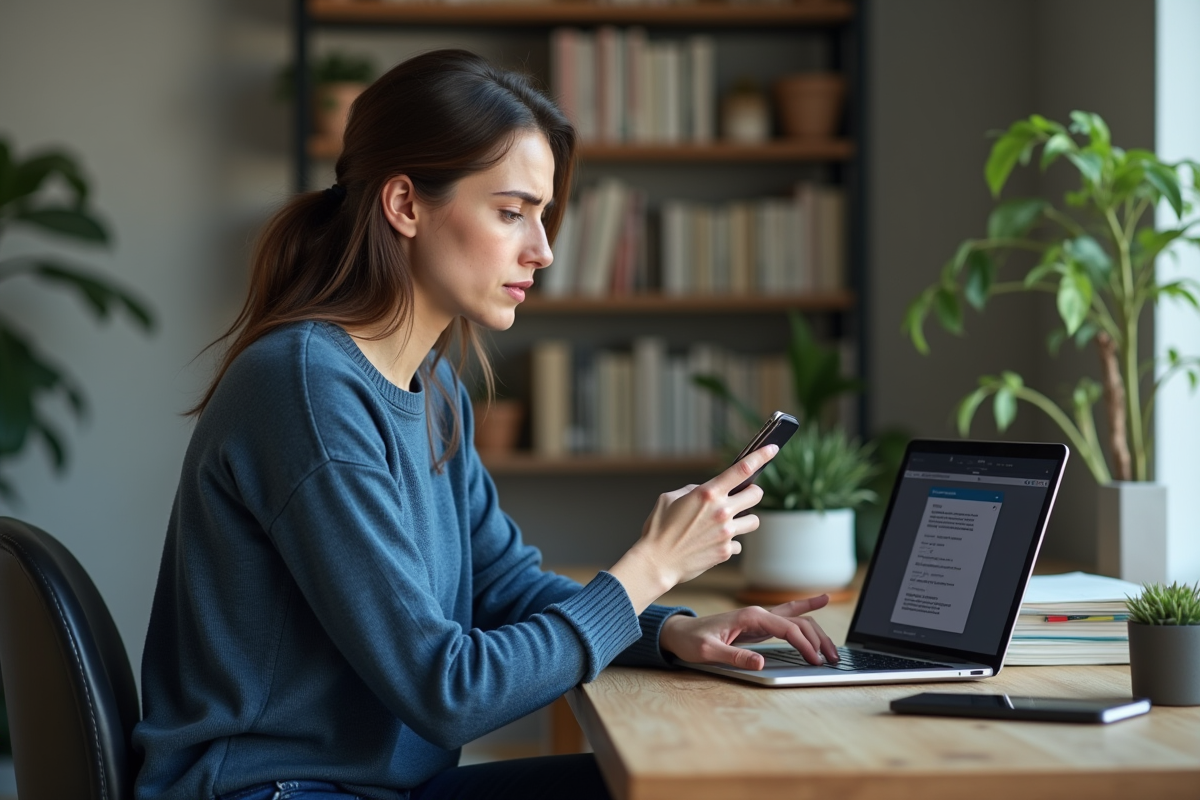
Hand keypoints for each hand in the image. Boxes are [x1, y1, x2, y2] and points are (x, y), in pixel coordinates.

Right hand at [608, 444, 778, 612]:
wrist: (656, 562)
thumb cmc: (659, 528)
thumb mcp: (670, 499)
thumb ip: (694, 491)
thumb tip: (708, 492)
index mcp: (708, 494)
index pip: (742, 469)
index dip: (761, 456)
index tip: (773, 449)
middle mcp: (722, 512)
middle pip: (756, 495)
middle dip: (751, 493)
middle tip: (742, 496)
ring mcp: (726, 533)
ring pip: (753, 521)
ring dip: (744, 519)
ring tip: (727, 522)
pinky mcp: (725, 552)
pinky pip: (737, 544)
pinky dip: (728, 543)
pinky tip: (713, 543)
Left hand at [658, 595, 838, 668]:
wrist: (680, 633)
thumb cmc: (692, 641)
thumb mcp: (708, 652)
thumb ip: (734, 657)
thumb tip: (760, 663)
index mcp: (750, 616)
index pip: (787, 628)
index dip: (804, 644)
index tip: (814, 660)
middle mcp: (758, 614)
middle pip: (798, 622)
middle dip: (818, 639)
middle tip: (832, 657)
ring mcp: (760, 618)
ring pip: (796, 620)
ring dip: (816, 632)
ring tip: (832, 648)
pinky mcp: (759, 625)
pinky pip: (788, 619)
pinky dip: (805, 615)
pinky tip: (818, 603)